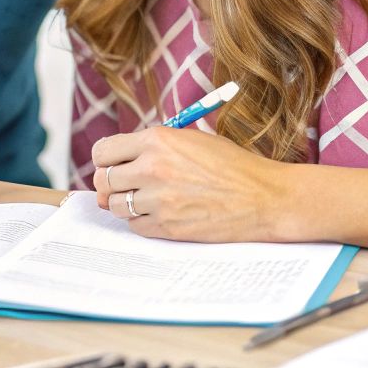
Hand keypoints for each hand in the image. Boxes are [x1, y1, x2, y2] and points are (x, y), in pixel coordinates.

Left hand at [91, 126, 294, 241]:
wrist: (264, 197)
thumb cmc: (231, 165)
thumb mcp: (191, 140)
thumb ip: (154, 147)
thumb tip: (118, 164)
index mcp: (157, 140)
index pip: (103, 152)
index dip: (105, 160)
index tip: (112, 165)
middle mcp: (153, 168)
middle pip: (104, 180)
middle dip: (111, 183)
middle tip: (126, 185)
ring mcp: (159, 200)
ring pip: (115, 205)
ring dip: (125, 203)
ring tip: (147, 199)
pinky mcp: (167, 227)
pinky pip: (135, 226)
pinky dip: (142, 221)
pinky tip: (161, 213)